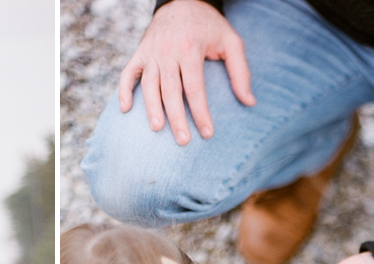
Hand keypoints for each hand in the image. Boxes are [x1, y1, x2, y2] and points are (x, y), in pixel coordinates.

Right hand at [119, 0, 253, 144]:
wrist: (182, 0)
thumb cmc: (209, 26)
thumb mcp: (231, 42)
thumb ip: (240, 72)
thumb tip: (250, 102)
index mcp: (190, 49)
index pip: (195, 88)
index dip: (201, 113)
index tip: (207, 133)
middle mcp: (168, 52)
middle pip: (170, 91)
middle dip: (176, 118)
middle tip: (183, 141)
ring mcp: (151, 53)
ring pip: (148, 85)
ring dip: (151, 108)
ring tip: (157, 129)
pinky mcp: (139, 53)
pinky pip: (127, 74)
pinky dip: (123, 91)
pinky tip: (125, 110)